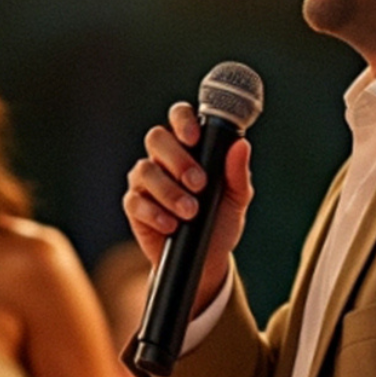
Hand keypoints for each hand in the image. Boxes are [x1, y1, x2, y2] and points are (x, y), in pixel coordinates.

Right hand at [123, 101, 253, 317]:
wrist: (206, 259)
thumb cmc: (220, 221)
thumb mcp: (236, 198)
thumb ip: (237, 172)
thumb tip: (241, 145)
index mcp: (189, 147)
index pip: (179, 117)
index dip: (183, 120)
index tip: (194, 137)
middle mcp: (163, 158)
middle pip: (156, 138)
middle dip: (177, 159)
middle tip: (198, 183)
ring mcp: (145, 181)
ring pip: (145, 170)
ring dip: (169, 191)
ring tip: (190, 212)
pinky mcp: (134, 205)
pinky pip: (136, 201)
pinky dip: (155, 213)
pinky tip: (171, 224)